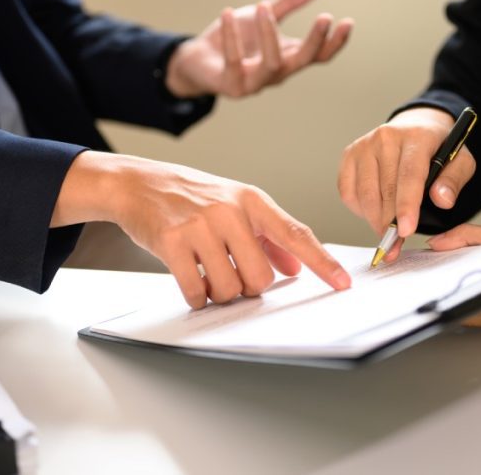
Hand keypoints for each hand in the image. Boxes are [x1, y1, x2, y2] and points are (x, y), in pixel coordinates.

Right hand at [52, 151, 350, 308]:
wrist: (138, 183)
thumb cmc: (190, 196)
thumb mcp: (234, 205)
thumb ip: (267, 237)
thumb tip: (295, 267)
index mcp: (251, 200)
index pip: (295, 233)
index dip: (322, 261)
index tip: (342, 282)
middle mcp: (229, 210)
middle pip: (260, 276)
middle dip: (248, 288)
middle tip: (232, 275)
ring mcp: (200, 226)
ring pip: (229, 288)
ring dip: (219, 293)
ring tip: (207, 274)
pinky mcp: (173, 242)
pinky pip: (196, 291)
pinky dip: (197, 297)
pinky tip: (191, 282)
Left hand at [164, 0, 352, 97]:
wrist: (198, 60)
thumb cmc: (236, 40)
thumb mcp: (264, 15)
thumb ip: (289, 2)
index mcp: (288, 58)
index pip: (319, 55)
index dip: (335, 42)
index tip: (347, 22)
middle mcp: (276, 73)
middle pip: (303, 60)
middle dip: (315, 40)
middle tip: (325, 17)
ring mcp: (255, 82)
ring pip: (273, 64)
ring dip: (270, 34)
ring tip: (263, 6)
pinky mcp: (230, 83)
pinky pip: (234, 60)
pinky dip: (232, 36)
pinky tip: (228, 12)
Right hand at [338, 107, 476, 262]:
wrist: (415, 127)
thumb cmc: (437, 149)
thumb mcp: (460, 161)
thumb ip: (454, 181)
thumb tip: (442, 200)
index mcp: (416, 137)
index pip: (409, 175)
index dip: (406, 206)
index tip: (406, 231)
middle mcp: (386, 137)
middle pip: (385, 190)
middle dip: (391, 223)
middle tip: (397, 243)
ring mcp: (364, 145)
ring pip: (365, 195)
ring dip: (376, 220)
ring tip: (388, 230)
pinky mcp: (349, 155)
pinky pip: (348, 193)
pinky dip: (361, 210)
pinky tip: (376, 210)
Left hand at [428, 223, 480, 329]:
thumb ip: (472, 237)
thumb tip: (438, 242)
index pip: (456, 297)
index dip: (432, 288)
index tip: (417, 275)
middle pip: (454, 308)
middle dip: (437, 291)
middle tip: (420, 275)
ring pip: (463, 313)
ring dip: (449, 297)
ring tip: (435, 278)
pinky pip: (477, 315)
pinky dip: (465, 301)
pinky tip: (458, 287)